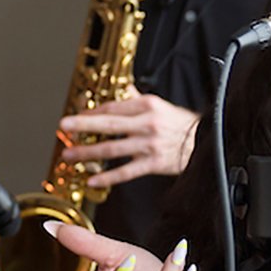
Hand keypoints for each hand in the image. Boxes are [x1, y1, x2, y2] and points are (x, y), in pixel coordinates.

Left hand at [59, 90, 201, 188]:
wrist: (206, 143)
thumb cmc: (181, 125)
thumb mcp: (160, 106)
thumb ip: (136, 99)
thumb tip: (119, 91)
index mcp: (148, 105)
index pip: (113, 107)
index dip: (91, 112)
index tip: (75, 117)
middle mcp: (147, 123)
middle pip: (109, 124)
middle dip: (83, 126)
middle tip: (64, 126)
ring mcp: (150, 144)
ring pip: (113, 149)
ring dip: (89, 153)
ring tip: (70, 155)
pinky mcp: (154, 163)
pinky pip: (126, 172)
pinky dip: (108, 177)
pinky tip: (92, 179)